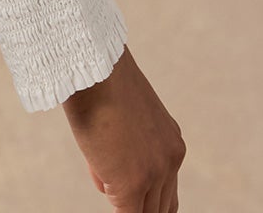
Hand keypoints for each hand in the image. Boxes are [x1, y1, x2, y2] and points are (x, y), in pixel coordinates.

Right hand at [61, 44, 184, 209]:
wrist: (92, 65)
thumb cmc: (98, 79)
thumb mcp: (120, 115)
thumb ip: (122, 149)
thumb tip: (108, 183)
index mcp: (170, 139)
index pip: (166, 184)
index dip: (147, 194)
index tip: (128, 193)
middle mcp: (171, 158)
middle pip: (163, 206)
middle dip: (143, 207)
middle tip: (122, 200)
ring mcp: (155, 172)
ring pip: (147, 211)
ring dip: (126, 205)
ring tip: (109, 185)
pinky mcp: (132, 184)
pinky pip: (127, 212)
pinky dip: (114, 204)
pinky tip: (101, 182)